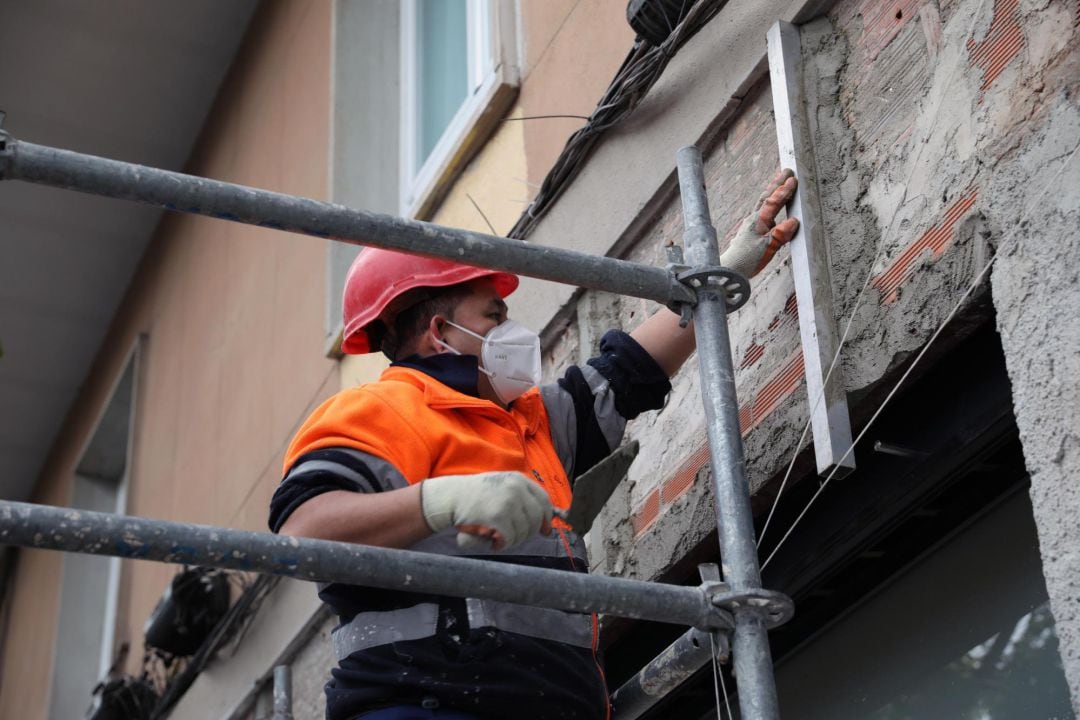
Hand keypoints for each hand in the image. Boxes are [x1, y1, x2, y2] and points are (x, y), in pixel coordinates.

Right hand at [420, 471, 552, 550]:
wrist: (450, 497)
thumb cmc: (474, 496)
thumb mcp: (501, 487)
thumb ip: (522, 499)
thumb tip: (546, 527)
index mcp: (518, 479)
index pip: (543, 500)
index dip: (547, 518)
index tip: (545, 531)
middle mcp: (516, 488)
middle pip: (536, 517)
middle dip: (528, 533)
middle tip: (513, 538)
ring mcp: (508, 502)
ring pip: (524, 530)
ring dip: (513, 540)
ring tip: (498, 537)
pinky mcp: (499, 517)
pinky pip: (511, 538)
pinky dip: (503, 544)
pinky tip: (493, 541)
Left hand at [721, 168, 799, 277]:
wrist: (729, 270)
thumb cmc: (747, 260)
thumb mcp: (767, 248)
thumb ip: (781, 234)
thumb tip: (794, 221)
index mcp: (758, 221)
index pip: (773, 202)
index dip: (783, 190)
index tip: (792, 179)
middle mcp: (754, 220)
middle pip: (766, 197)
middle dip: (777, 183)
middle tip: (786, 171)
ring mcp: (751, 225)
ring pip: (763, 204)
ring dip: (772, 191)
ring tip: (780, 182)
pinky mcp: (751, 231)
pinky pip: (762, 213)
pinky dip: (769, 204)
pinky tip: (772, 206)